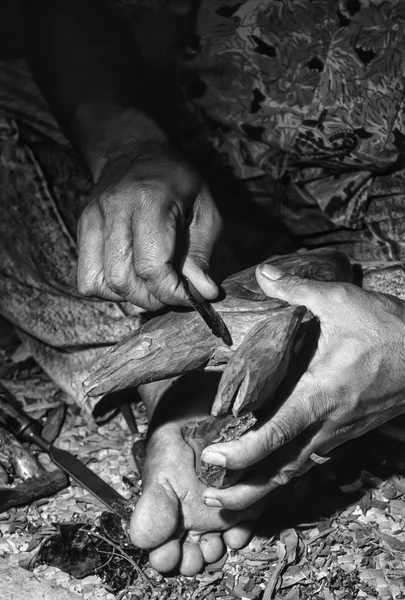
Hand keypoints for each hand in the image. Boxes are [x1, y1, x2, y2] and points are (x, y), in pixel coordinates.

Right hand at [77, 147, 221, 309]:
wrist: (135, 152)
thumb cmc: (178, 183)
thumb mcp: (204, 211)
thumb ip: (201, 255)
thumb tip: (204, 293)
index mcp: (150, 201)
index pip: (151, 266)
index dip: (171, 291)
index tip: (189, 296)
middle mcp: (115, 210)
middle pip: (122, 279)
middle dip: (151, 298)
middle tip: (170, 293)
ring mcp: (93, 220)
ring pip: (101, 282)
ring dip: (130, 296)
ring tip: (150, 286)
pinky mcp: (82, 230)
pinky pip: (87, 278)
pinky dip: (109, 289)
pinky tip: (129, 277)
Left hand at [201, 265, 404, 509]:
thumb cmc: (387, 328)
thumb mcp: (340, 300)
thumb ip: (296, 289)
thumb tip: (262, 273)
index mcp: (319, 396)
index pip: (275, 436)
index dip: (241, 453)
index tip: (211, 459)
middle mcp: (327, 424)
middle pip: (281, 471)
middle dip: (244, 490)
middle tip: (210, 496)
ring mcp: (339, 433)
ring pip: (297, 471)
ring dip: (263, 486)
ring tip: (231, 492)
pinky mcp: (347, 432)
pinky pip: (311, 460)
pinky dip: (285, 470)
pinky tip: (270, 468)